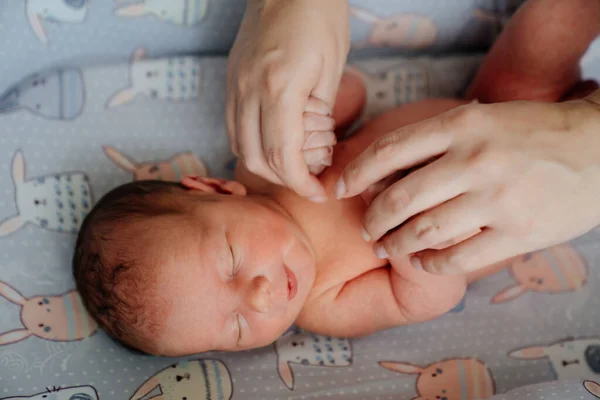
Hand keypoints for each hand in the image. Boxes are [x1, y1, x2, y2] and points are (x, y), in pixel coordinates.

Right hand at [227, 0, 349, 201]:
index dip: (300, 183)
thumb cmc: (320, 16)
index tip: (317, 192)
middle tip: (308, 180)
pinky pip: (234, 127)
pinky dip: (252, 145)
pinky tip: (273, 143)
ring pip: (239, 146)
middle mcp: (248, 91)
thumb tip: (312, 149)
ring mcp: (234, 86)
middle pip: (256, 158)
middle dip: (284, 179)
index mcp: (279, 88)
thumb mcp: (332, 67)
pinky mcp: (230, 81)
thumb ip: (319, 114)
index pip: (281, 156)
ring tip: (293, 164)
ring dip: (265, 165)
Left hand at [335, 93, 599, 273]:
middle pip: (400, 197)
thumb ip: (439, 141)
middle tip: (366, 229)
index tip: (340, 188)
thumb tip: (386, 168)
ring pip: (424, 230)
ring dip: (396, 244)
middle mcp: (475, 159)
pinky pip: (458, 257)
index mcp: (463, 125)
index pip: (391, 149)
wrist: (599, 149)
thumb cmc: (533, 133)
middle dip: (373, 218)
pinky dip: (431, 263)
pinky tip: (423, 261)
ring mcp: (497, 198)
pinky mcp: (517, 232)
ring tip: (386, 248)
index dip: (356, 172)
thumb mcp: (483, 120)